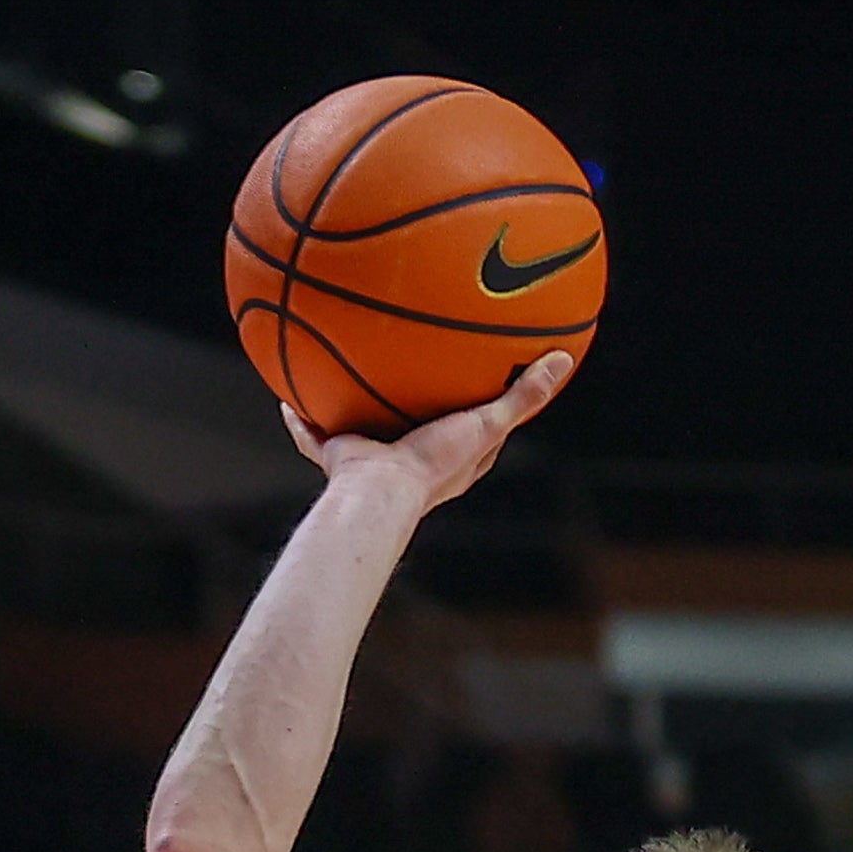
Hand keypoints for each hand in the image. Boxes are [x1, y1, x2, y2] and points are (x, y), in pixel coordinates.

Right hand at [285, 350, 571, 516]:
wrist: (379, 492)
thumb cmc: (436, 463)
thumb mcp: (488, 422)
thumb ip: (524, 394)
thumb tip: (564, 358)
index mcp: (450, 459)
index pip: (474, 433)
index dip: (483, 409)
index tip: (487, 381)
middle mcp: (410, 457)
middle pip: (414, 424)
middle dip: (413, 403)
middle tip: (415, 368)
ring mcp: (372, 456)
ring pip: (361, 425)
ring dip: (352, 405)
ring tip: (343, 371)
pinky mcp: (339, 454)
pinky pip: (312, 432)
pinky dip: (300, 418)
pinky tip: (288, 393)